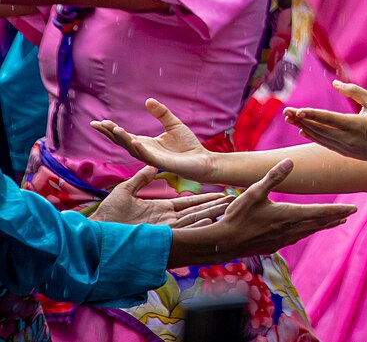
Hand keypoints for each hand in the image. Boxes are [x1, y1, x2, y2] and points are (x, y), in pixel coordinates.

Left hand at [90, 166, 232, 227]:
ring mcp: (165, 230)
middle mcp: (167, 221)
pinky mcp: (161, 237)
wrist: (95, 234)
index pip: (189, 203)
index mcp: (160, 210)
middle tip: (234, 200)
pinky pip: (183, 231)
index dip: (205, 198)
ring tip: (229, 208)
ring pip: (194, 221)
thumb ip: (140, 178)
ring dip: (212, 214)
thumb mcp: (126, 191)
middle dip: (215, 206)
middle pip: (197, 211)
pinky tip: (212, 221)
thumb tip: (150, 164)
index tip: (221, 193)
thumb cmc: (107, 215)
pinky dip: (198, 226)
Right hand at [91, 98, 215, 183]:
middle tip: (98, 124)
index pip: (124, 136)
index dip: (111, 129)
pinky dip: (140, 149)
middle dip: (110, 134)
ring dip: (123, 139)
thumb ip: (161, 113)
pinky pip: (148, 157)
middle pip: (123, 143)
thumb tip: (148, 100)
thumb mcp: (173, 124)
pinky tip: (134, 142)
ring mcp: (152, 158)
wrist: (201, 159)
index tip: (97, 122)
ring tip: (114, 129)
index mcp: (145, 143)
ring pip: (133, 149)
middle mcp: (145, 151)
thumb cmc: (187, 145)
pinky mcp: (162, 164)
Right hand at [167, 160, 355, 266]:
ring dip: (323, 225)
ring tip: (335, 221)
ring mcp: (281, 240)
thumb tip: (289, 161)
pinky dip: (306, 232)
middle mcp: (289, 230)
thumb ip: (273, 177)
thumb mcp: (253, 192)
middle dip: (335, 217)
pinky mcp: (273, 246)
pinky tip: (305, 231)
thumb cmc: (237, 216)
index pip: (319, 212)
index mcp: (288, 216)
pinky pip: (296, 238)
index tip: (353, 209)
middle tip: (350, 213)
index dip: (337, 210)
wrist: (222, 244)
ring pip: (308, 231)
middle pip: (318, 223)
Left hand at [284, 81, 366, 162]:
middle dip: (301, 120)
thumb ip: (354, 91)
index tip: (298, 110)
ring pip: (320, 137)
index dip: (312, 114)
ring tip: (290, 119)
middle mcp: (348, 138)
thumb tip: (336, 83)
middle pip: (319, 128)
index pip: (329, 119)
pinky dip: (313, 137)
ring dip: (304, 127)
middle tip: (286, 113)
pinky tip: (303, 130)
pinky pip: (325, 144)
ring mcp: (345, 148)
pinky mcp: (345, 153)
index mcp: (355, 125)